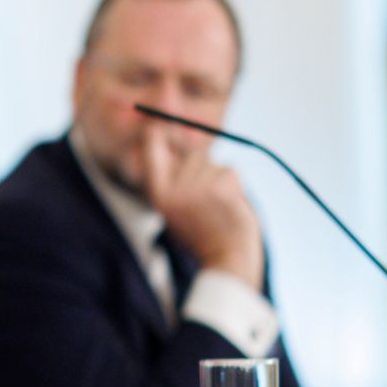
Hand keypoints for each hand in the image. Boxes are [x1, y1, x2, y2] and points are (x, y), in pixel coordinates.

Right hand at [142, 127, 262, 288]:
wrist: (226, 259)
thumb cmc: (201, 235)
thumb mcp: (174, 207)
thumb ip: (171, 178)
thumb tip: (172, 138)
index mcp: (157, 192)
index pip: (152, 144)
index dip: (161, 131)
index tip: (165, 127)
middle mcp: (174, 186)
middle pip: (192, 154)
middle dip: (203, 168)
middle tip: (208, 198)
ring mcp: (198, 185)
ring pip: (212, 162)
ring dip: (220, 179)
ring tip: (219, 206)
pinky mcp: (222, 184)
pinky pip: (230, 170)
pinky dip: (233, 186)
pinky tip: (230, 206)